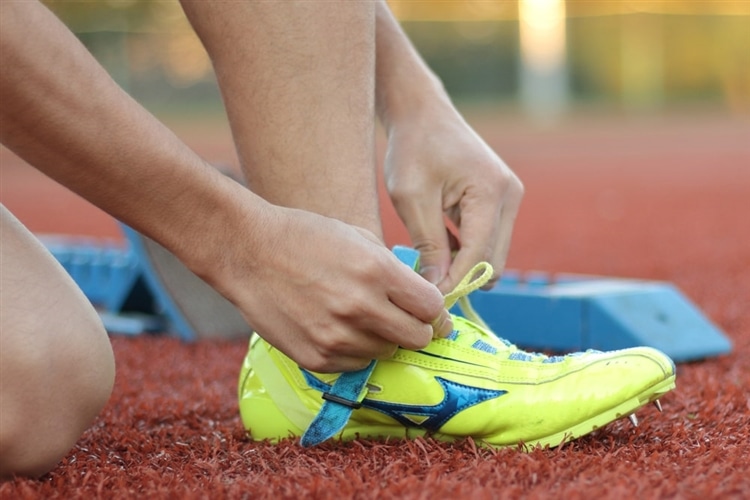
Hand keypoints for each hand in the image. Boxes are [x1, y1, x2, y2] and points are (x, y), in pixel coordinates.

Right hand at [205, 197, 450, 372]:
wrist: (247, 251)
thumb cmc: (305, 237)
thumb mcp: (359, 237)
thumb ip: (395, 270)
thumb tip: (424, 300)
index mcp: (376, 271)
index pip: (432, 308)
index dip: (435, 311)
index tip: (430, 312)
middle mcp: (360, 307)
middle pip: (417, 338)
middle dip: (416, 329)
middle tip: (402, 319)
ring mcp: (336, 337)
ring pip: (386, 353)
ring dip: (381, 339)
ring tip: (357, 317)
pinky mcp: (315, 358)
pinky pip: (355, 365)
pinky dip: (353, 351)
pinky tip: (335, 327)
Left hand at [384, 106, 523, 292]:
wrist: (422, 114)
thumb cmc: (413, 149)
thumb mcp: (412, 199)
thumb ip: (428, 245)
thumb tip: (436, 288)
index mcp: (490, 192)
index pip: (479, 256)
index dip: (455, 283)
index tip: (428, 299)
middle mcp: (509, 195)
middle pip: (494, 261)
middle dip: (463, 278)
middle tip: (427, 289)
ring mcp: (509, 197)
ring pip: (493, 254)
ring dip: (464, 265)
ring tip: (428, 266)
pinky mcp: (501, 200)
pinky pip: (489, 240)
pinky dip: (466, 251)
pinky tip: (438, 248)